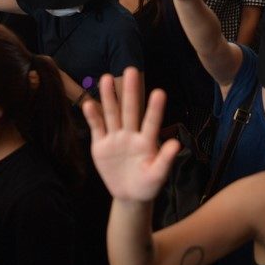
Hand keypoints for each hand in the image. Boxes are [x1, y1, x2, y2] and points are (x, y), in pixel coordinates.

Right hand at [83, 67, 178, 202]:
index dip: (155, 108)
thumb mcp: (157, 176)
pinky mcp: (101, 145)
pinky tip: (89, 103)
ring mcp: (115, 138)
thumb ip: (165, 161)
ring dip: (109, 97)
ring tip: (106, 77)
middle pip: (130, 110)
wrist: (129, 195)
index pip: (151, 122)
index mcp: (147, 141)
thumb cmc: (147, 184)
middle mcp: (131, 134)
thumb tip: (175, 144)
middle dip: (129, 91)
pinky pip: (97, 128)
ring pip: (112, 114)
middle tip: (131, 70)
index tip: (159, 92)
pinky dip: (93, 117)